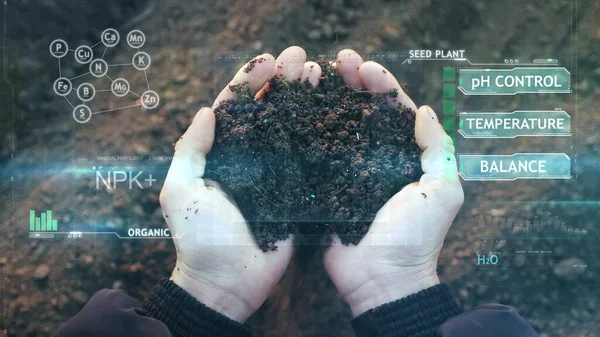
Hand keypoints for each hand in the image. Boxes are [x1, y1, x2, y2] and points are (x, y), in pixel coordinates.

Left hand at [159, 46, 318, 321]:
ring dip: (302, 100)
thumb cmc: (198, 238)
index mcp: (220, 152)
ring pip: (289, 128)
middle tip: (301, 59)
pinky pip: (307, 158)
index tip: (268, 60)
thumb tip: (206, 109)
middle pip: (266, 110)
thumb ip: (191, 149)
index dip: (250, 80)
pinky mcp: (295, 191)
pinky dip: (318, 135)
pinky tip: (333, 113)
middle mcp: (248, 157)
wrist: (226, 282)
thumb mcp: (181, 190)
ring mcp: (274, 173)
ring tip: (319, 74)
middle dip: (282, 82)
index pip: (234, 107)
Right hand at [323, 50, 463, 316]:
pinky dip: (307, 130)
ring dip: (329, 98)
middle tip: (339, 61)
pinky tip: (297, 109)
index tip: (367, 68)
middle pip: (362, 112)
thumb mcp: (442, 191)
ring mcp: (347, 171)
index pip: (394, 111)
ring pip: (337, 126)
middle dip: (353, 83)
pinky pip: (316, 154)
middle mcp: (375, 159)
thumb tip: (426, 110)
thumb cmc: (416, 237)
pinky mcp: (324, 186)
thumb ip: (438, 150)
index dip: (382, 85)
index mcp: (405, 157)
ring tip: (315, 75)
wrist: (382, 278)